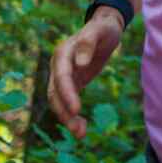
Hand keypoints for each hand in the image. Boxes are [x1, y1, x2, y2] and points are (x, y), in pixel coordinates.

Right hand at [47, 9, 123, 138]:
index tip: (76, 109)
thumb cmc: (104, 28)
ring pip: (58, 101)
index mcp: (63, 53)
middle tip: (78, 130)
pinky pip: (67, 103)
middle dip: (64, 112)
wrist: (106, 28)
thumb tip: (80, 63)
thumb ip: (89, 43)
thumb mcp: (100, 30)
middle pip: (55, 93)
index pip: (61, 76)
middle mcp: (59, 66)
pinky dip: (72, 116)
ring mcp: (63, 76)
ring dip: (66, 118)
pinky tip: (82, 129)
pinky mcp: (72, 84)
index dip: (67, 93)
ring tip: (81, 134)